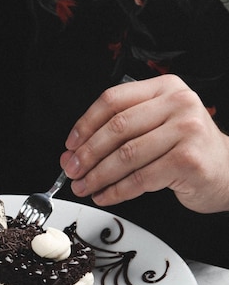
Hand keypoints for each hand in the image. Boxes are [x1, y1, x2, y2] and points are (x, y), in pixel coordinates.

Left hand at [60, 74, 228, 213]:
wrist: (228, 172)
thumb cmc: (187, 150)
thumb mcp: (157, 129)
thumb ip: (119, 135)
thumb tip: (73, 154)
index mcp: (165, 88)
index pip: (114, 100)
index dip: (85, 124)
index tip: (70, 145)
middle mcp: (178, 103)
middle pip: (117, 128)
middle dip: (87, 154)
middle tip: (71, 171)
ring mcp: (186, 130)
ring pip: (126, 155)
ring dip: (98, 175)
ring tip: (84, 187)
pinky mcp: (187, 160)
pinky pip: (141, 178)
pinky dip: (117, 191)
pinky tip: (105, 196)